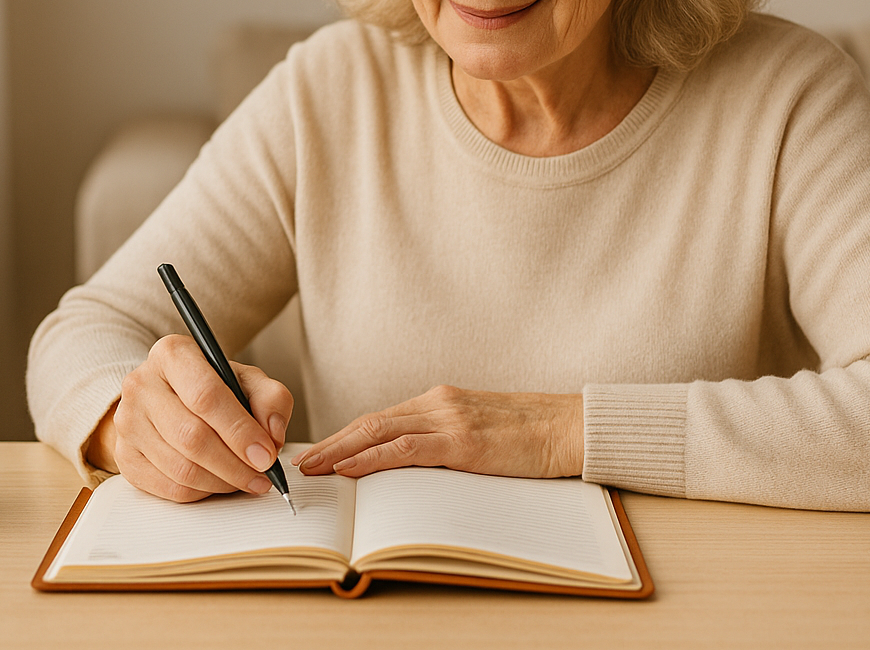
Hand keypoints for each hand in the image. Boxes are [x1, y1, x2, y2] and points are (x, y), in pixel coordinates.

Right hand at [95, 334, 293, 501]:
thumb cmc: (209, 387)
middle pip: (192, 437)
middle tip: (262, 474)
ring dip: (222, 482)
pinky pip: (170, 487)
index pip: (206, 396)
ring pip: (181, 468)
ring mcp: (128, 423)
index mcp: (172, 354)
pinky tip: (219, 482)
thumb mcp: (245, 380)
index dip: (240, 430)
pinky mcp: (124, 457)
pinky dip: (203, 492)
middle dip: (235, 464)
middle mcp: (141, 385)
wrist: (166, 396)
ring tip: (246, 479)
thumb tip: (272, 434)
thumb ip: (270, 398)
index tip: (266, 453)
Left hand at [292, 385, 582, 479]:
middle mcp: (438, 403)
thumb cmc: (532, 436)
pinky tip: (348, 468)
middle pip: (370, 423)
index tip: (319, 451)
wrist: (570, 427)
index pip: (381, 419)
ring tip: (311, 468)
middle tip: (300, 461)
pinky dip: (370, 458)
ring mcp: (448, 419)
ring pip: (378, 432)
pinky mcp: (460, 441)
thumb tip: (416, 467)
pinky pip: (404, 450)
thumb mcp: (482, 432)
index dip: (346, 436)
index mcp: (442, 401)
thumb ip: (448, 441)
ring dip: (339, 451)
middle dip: (331, 442)